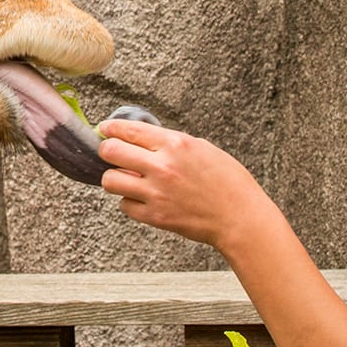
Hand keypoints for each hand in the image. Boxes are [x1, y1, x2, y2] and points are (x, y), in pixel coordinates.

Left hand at [96, 120, 279, 247]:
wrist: (240, 218)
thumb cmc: (228, 182)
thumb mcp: (202, 148)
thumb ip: (171, 143)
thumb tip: (144, 138)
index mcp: (175, 144)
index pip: (127, 130)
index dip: (110, 128)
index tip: (106, 129)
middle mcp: (162, 166)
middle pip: (110, 152)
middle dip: (106, 150)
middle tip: (111, 153)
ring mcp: (156, 193)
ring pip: (110, 180)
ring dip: (115, 178)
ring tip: (127, 178)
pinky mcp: (155, 216)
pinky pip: (124, 205)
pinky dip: (130, 201)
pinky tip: (143, 198)